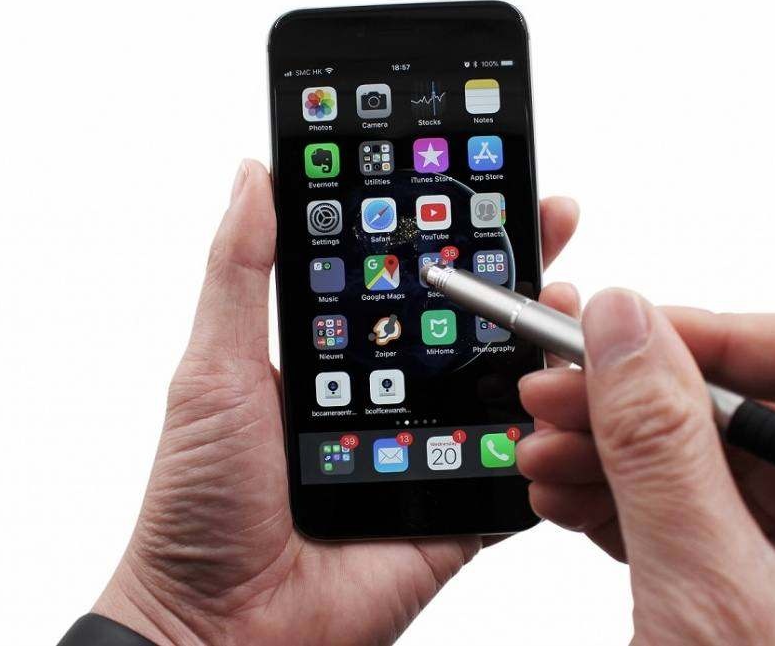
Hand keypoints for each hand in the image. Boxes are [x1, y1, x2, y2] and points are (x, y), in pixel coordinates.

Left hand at [92, 160, 578, 644]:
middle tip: (547, 221)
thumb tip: (254, 175)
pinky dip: (549, 434)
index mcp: (338, 357)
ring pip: (503, 386)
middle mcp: (389, 396)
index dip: (441, 230)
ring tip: (563, 300)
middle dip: (511, 270)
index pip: (403, 278)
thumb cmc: (199, 504)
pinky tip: (576, 389)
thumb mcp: (213, 370)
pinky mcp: (455, 510)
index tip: (479, 179)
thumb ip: (241, 272)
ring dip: (541, 342)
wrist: (220, 627)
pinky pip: (515, 468)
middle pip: (465, 322)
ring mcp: (428, 452)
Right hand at [517, 290, 774, 643]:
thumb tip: (626, 328)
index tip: (627, 339)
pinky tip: (568, 494)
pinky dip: (621, 501)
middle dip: (638, 402)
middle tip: (557, 392)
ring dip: (612, 452)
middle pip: (752, 410)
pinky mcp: (756, 595)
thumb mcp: (713, 596)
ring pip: (705, 462)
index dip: (724, 337)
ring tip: (544, 454)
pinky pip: (687, 515)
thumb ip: (663, 455)